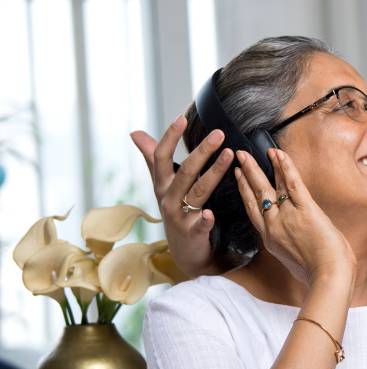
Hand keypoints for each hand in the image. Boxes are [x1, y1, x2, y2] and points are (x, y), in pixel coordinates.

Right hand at [130, 116, 233, 276]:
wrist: (183, 250)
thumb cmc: (175, 210)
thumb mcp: (162, 185)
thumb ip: (152, 158)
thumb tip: (135, 132)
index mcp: (162, 184)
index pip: (161, 157)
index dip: (169, 137)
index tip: (181, 118)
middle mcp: (168, 198)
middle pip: (185, 171)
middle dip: (202, 151)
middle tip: (220, 133)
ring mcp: (180, 216)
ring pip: (198, 192)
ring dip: (214, 173)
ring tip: (229, 155)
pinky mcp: (193, 234)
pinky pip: (199, 225)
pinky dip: (204, 219)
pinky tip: (210, 213)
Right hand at [234, 148, 354, 287]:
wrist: (328, 278)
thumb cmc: (317, 274)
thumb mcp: (295, 263)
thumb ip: (289, 249)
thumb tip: (295, 245)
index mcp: (270, 239)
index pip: (253, 210)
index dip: (244, 191)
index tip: (239, 177)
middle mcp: (273, 226)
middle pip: (254, 194)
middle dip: (246, 173)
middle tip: (238, 157)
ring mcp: (287, 216)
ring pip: (268, 186)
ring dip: (258, 166)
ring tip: (249, 152)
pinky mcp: (306, 210)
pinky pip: (292, 183)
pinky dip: (285, 167)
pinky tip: (278, 154)